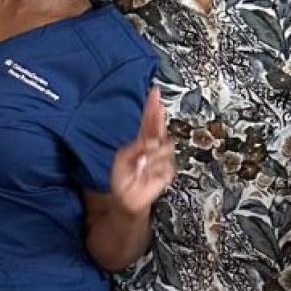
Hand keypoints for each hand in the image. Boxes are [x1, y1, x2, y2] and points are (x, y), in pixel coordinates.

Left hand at [107, 89, 174, 217]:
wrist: (128, 198)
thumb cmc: (123, 178)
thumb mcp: (123, 158)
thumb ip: (136, 147)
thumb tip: (152, 141)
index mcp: (141, 141)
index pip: (149, 121)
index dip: (152, 107)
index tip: (155, 92)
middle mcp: (153, 147)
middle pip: (160, 127)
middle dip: (158, 117)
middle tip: (158, 105)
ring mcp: (162, 158)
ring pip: (164, 147)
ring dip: (151, 155)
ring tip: (141, 165)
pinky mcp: (168, 171)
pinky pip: (165, 165)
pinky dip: (154, 169)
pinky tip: (147, 174)